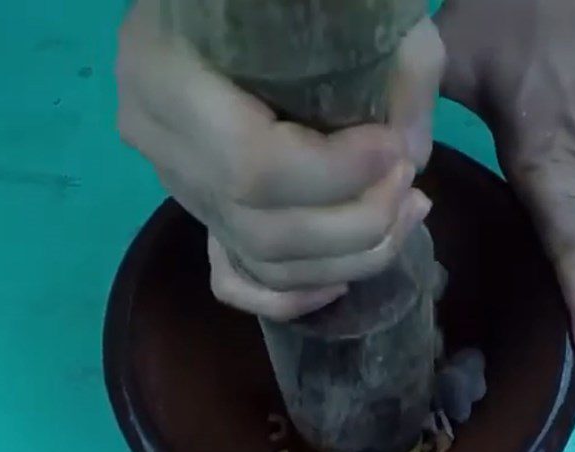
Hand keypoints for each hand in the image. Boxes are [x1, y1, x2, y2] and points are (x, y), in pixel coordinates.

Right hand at [116, 2, 443, 320]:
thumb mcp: (350, 8)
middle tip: (408, 186)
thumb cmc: (285, 0)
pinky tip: (340, 282)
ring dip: (347, 259)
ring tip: (405, 214)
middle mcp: (162, 147)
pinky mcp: (202, 215)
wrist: (224, 10)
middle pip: (262, 231)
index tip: (393, 151)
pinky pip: (235, 283)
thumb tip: (412, 160)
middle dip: (355, 224)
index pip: (251, 166)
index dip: (335, 176)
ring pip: (261, 264)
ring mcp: (179, 190)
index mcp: (165, 76)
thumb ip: (397, 72)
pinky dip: (290, 299)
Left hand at [436, 0, 574, 375]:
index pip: (574, 251)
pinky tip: (550, 152)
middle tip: (493, 214)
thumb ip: (416, 113)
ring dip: (548, 199)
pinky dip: (574, 178)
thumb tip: (390, 168)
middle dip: (533, 244)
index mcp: (550, 161)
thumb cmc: (532, 2)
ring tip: (520, 160)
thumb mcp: (457, 53)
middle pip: (562, 234)